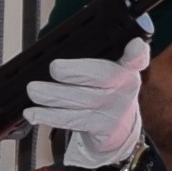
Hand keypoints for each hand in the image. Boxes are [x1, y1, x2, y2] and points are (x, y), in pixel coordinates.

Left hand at [28, 46, 150, 167]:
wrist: (118, 128)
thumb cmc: (106, 90)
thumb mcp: (107, 69)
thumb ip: (92, 54)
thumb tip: (54, 41)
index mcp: (127, 66)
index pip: (137, 57)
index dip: (137, 51)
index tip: (135, 45)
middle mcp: (125, 87)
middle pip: (103, 77)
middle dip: (76, 71)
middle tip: (54, 68)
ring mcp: (114, 110)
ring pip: (83, 101)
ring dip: (54, 95)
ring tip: (34, 90)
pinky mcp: (101, 129)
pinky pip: (73, 121)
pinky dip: (49, 117)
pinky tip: (33, 113)